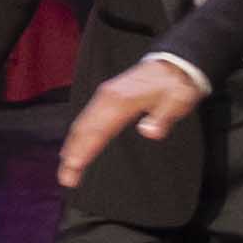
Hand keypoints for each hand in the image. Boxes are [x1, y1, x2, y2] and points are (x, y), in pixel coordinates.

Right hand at [57, 53, 208, 183]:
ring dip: (71, 146)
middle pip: (83, 128)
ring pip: (81, 123)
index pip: (98, 129)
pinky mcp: (106, 96)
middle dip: (72, 154)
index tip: (74, 166)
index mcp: (122, 100)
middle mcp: (107, 97)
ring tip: (65, 169)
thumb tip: (149, 132)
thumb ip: (162, 118)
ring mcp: (105, 95)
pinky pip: (86, 117)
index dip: (85, 149)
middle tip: (66, 179)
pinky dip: (77, 134)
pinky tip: (74, 146)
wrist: (173, 63)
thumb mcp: (176, 101)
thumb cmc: (174, 84)